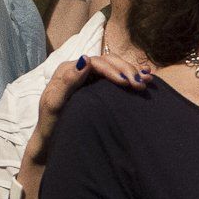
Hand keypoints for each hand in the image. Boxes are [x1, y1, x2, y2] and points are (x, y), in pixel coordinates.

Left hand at [19, 50, 151, 172]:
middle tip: (140, 84)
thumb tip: (85, 59)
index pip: (95, 63)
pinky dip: (131, 75)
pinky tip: (146, 76)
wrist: (52, 139)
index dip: (113, 70)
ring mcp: (89, 78)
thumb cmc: (51, 124)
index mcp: (68, 70)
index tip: (126, 82)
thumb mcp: (54, 104)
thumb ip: (68, 81)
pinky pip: (116, 76)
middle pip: (108, 62)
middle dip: (126, 71)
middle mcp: (79, 70)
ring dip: (132, 72)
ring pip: (115, 67)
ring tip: (147, 80)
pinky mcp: (97, 86)